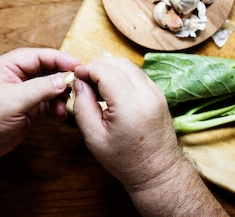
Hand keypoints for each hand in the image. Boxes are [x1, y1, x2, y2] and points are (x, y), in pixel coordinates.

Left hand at [0, 47, 80, 161]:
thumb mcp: (14, 100)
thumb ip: (40, 89)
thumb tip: (63, 80)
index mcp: (6, 66)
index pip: (37, 56)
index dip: (58, 58)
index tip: (76, 64)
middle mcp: (14, 76)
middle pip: (45, 69)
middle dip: (61, 77)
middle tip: (78, 83)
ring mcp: (21, 92)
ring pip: (48, 86)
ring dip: (60, 94)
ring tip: (67, 103)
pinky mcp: (27, 107)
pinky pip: (46, 101)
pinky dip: (55, 106)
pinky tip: (59, 114)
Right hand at [71, 56, 181, 190]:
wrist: (157, 171)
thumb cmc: (125, 160)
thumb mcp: (94, 137)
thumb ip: (83, 106)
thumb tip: (79, 83)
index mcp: (130, 106)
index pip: (105, 71)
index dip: (87, 69)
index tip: (76, 76)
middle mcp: (147, 94)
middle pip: (118, 63)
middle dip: (97, 65)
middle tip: (83, 79)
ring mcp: (156, 92)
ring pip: (128, 65)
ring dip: (109, 68)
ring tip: (96, 84)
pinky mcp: (159, 93)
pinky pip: (137, 73)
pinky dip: (121, 74)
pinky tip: (111, 89)